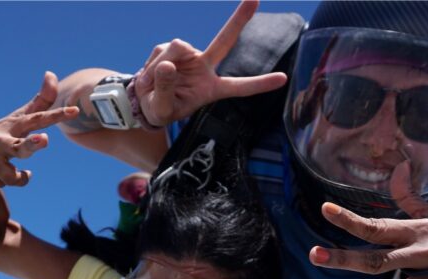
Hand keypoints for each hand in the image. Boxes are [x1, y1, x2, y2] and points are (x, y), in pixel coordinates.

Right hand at [0, 71, 78, 187]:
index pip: (38, 118)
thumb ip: (41, 102)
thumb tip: (51, 73)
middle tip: (42, 139)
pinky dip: (2, 181)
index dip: (56, 116)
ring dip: (18, 177)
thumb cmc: (3, 132)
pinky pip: (0, 184)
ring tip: (14, 170)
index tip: (74, 111)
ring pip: (11, 177)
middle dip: (31, 144)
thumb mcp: (20, 119)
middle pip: (20, 146)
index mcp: (15, 125)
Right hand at [132, 0, 287, 126]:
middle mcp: (205, 67)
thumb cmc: (159, 109)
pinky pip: (162, 50)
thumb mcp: (162, 110)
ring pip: (177, 47)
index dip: (260, 83)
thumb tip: (167, 65)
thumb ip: (165, 90)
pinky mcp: (173, 48)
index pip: (238, 87)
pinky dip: (151, 66)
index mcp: (211, 89)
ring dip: (160, 66)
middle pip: (224, 41)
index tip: (283, 79)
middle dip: (239, 19)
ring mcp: (189, 55)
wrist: (144, 100)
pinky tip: (148, 78)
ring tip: (150, 85)